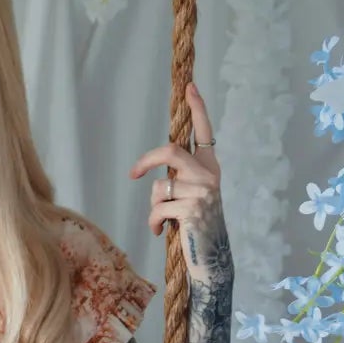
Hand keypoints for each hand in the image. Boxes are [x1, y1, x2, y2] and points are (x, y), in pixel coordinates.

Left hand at [129, 81, 231, 286]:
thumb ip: (181, 177)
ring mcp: (203, 193)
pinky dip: (153, 222)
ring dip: (153, 206)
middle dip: (147, 161)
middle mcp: (210, 176)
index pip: (204, 132)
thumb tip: (157, 172)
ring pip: (159, 187)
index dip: (198, 108)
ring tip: (162, 220)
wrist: (209, 257)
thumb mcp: (192, 195)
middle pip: (170, 152)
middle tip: (133, 173)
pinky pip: (157, 208)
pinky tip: (161, 231)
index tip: (190, 85)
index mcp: (210, 167)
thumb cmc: (195, 224)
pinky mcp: (192, 211)